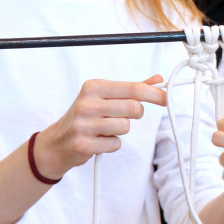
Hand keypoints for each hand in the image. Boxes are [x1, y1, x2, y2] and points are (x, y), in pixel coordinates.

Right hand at [37, 76, 168, 177]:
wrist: (57, 142)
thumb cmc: (86, 117)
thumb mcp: (104, 97)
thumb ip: (132, 89)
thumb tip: (158, 79)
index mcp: (94, 86)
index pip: (133, 88)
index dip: (154, 94)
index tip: (165, 99)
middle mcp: (87, 103)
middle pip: (133, 108)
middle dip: (136, 114)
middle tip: (125, 116)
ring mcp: (83, 124)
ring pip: (126, 127)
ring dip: (122, 130)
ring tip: (106, 128)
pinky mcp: (83, 144)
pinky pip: (116, 144)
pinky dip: (112, 144)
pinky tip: (99, 140)